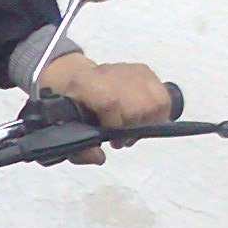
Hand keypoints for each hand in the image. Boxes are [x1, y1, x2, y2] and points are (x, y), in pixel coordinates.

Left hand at [38, 52, 171, 164]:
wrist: (73, 80)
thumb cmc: (70, 109)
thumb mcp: (64, 132)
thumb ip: (78, 150)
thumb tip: (99, 158)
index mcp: (83, 85)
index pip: (110, 102)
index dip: (116, 124)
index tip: (112, 138)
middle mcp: (108, 73)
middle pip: (138, 107)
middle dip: (132, 130)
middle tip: (121, 139)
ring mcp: (128, 70)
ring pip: (155, 103)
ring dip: (147, 123)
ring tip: (132, 129)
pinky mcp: (143, 71)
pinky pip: (163, 97)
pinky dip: (159, 114)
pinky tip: (144, 120)